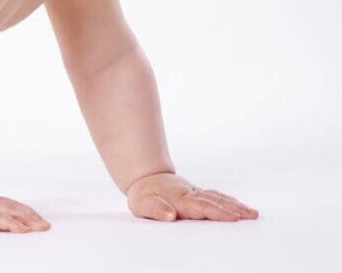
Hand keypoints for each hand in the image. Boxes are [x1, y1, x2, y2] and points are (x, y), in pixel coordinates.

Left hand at [126, 172, 258, 221]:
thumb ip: (155, 210)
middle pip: (215, 201)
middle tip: (252, 215)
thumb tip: (170, 216)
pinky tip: (240, 207)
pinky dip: (229, 201)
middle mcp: (190, 194)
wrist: (145, 178)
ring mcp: (195, 193)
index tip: (234, 217)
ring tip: (253, 213)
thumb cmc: (143, 195)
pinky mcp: (197, 193)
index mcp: (179, 199)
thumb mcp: (142, 204)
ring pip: (218, 198)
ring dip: (235, 205)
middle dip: (234, 209)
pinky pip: (216, 197)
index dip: (217, 212)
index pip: (201, 207)